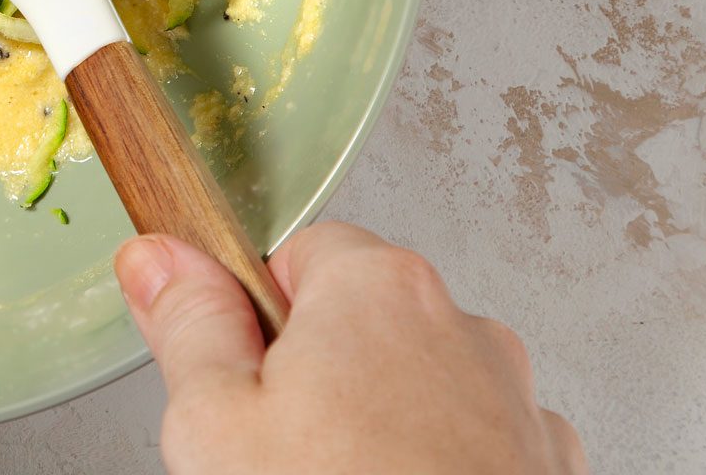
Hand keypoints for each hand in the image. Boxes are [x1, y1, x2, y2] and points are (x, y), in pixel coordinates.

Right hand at [117, 222, 585, 473]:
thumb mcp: (215, 420)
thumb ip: (187, 324)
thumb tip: (160, 261)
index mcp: (380, 288)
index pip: (298, 253)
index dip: (253, 316)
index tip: (232, 371)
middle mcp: (465, 329)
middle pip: (361, 324)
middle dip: (315, 377)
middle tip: (272, 450)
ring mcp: (516, 406)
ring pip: (418, 392)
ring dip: (378, 429)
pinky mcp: (546, 471)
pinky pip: (471, 449)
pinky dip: (433, 470)